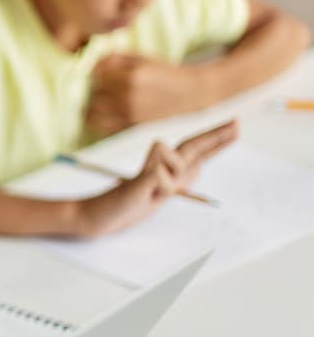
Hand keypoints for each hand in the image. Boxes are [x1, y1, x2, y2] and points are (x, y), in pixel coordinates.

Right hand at [75, 120, 237, 236]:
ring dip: (175, 178)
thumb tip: (199, 166)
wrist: (98, 213)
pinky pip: (161, 177)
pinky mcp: (141, 180)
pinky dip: (162, 184)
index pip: (195, 150)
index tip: (235, 127)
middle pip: (191, 146)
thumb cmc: (128, 204)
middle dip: (215, 136)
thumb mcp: (159, 194)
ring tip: (155, 193)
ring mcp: (151, 172)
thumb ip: (177, 179)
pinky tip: (149, 193)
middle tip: (237, 123)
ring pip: (179, 163)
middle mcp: (160, 166)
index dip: (215, 139)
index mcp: (167, 169)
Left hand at [87, 54, 201, 134]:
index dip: (96, 74)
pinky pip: (104, 127)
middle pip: (94, 94)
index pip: (96, 75)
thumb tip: (92, 64)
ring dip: (93, 106)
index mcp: (131, 76)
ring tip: (101, 102)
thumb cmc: (166, 73)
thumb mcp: (142, 58)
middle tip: (103, 89)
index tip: (101, 75)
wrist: (191, 93)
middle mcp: (129, 96)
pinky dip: (100, 121)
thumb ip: (115, 58)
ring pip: (94, 112)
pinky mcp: (133, 127)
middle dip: (96, 90)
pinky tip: (106, 114)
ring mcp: (130, 113)